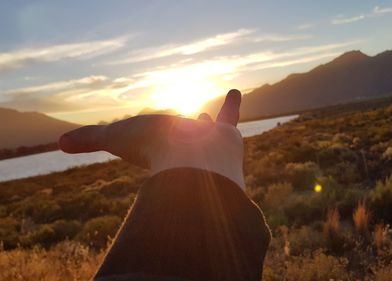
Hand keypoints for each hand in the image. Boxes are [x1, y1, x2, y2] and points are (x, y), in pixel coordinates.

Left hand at [59, 89, 244, 186]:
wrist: (194, 160)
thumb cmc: (152, 148)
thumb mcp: (114, 137)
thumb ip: (90, 138)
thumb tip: (58, 143)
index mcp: (157, 152)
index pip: (148, 142)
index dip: (141, 137)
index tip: (137, 136)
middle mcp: (181, 150)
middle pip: (177, 140)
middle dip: (176, 137)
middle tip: (178, 135)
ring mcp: (205, 144)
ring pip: (206, 131)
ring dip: (207, 124)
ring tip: (210, 121)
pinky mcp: (226, 136)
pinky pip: (229, 116)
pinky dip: (233, 104)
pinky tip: (236, 91)